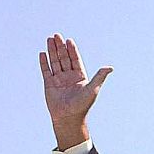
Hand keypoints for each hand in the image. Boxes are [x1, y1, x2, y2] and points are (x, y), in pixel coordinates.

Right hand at [39, 34, 112, 149]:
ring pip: (55, 62)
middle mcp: (69, 76)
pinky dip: (44, 62)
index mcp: (80, 76)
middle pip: (64, 58)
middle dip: (60, 47)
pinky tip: (43, 53)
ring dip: (52, 51)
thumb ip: (100, 76)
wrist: (69, 118)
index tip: (69, 40)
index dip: (72, 50)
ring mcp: (58, 80)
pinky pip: (46, 71)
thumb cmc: (82, 105)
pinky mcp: (49, 84)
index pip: (75, 59)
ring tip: (49, 39)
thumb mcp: (93, 89)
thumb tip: (110, 67)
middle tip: (56, 35)